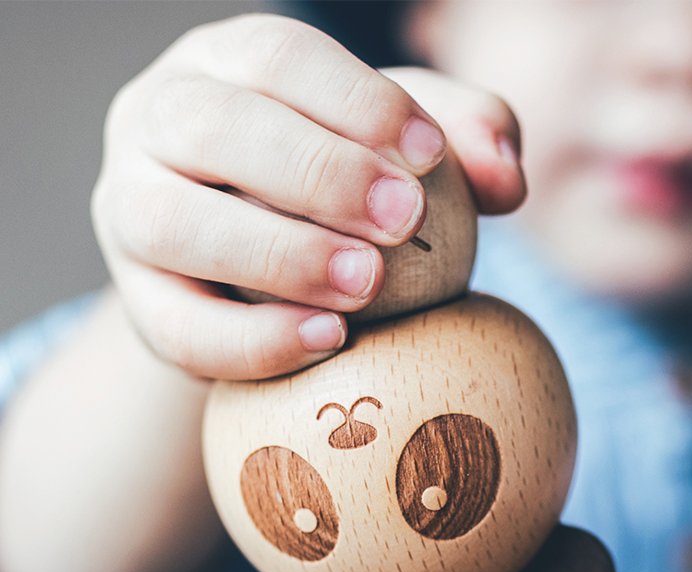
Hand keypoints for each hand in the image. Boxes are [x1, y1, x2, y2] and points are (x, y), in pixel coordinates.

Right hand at [92, 13, 525, 379]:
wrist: (242, 270)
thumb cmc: (326, 190)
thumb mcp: (390, 143)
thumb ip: (459, 137)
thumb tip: (509, 178)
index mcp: (222, 65)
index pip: (277, 55)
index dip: (356, 101)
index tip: (430, 156)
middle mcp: (156, 123)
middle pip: (212, 127)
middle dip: (317, 172)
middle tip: (404, 219)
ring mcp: (126, 212)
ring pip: (172, 224)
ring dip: (279, 255)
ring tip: (367, 284)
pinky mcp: (137, 302)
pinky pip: (178, 327)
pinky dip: (254, 340)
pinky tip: (330, 341)